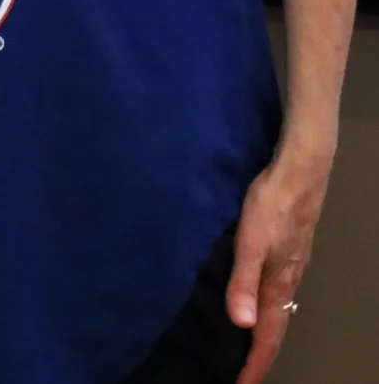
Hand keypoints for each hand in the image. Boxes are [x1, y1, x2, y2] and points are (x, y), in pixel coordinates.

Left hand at [228, 141, 333, 383]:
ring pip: (275, 313)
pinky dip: (262, 312)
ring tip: (242, 350)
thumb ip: (242, 281)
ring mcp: (289, 269)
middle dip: (257, 357)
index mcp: (277, 286)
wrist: (298, 174)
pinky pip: (274, 296)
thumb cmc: (272, 206)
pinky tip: (251, 306)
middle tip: (239, 375)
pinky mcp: (286, 255)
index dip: (253, 364)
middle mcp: (286, 284)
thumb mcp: (250, 242)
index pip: (266, 337)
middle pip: (273, 331)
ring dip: (261, 336)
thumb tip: (238, 324)